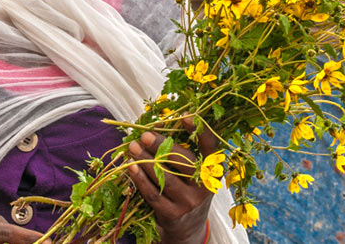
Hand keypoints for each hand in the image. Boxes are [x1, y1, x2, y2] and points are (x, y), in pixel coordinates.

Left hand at [127, 117, 215, 243]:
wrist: (188, 227)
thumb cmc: (187, 188)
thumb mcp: (193, 172)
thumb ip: (181, 150)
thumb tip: (157, 125)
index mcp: (213, 170)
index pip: (210, 149)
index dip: (200, 132)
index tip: (186, 116)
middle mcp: (204, 186)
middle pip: (182, 162)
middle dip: (161, 146)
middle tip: (144, 135)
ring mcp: (189, 202)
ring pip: (165, 178)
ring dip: (146, 161)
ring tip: (133, 147)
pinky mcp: (173, 214)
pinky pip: (153, 194)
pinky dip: (140, 179)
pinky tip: (131, 167)